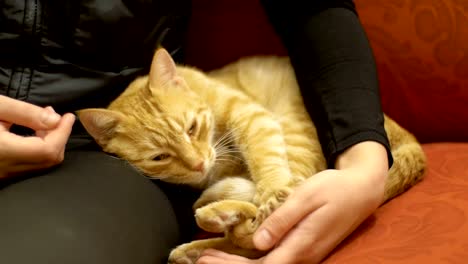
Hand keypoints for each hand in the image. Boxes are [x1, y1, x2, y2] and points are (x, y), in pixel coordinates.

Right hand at [0, 95, 74, 177]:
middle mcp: (5, 170)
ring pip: (40, 164)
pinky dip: (38, 149)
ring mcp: (3, 175)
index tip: (68, 116)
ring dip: (49, 143)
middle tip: (53, 115)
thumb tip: (56, 120)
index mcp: (3, 152)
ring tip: (42, 120)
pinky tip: (32, 133)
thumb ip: (25, 113)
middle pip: (48, 160)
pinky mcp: (2, 174)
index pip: (47, 150)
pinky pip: (28, 165)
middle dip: (58, 137)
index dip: (63, 133)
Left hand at [197, 141, 388, 263]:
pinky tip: (238, 254)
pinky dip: (251, 259)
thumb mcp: (306, 198)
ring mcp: (304, 255)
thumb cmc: (334, 189)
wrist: (361, 189)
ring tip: (211, 257)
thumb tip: (258, 244)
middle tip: (200, 260)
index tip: (206, 260)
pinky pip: (273, 260)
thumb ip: (282, 221)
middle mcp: (302, 257)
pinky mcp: (304, 248)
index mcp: (300, 246)